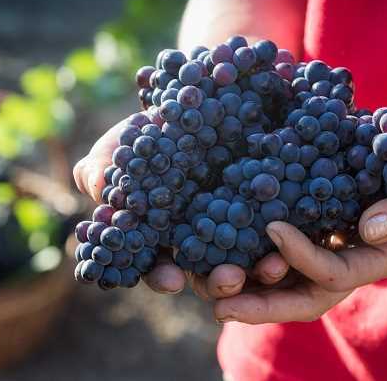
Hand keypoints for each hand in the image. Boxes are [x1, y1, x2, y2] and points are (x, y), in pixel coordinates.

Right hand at [73, 116, 291, 295]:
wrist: (185, 106)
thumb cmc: (137, 138)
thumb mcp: (111, 152)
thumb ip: (99, 172)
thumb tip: (95, 185)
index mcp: (159, 237)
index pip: (157, 266)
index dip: (162, 275)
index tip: (171, 279)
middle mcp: (196, 235)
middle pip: (208, 268)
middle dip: (218, 278)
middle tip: (231, 278)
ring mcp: (228, 216)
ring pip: (245, 249)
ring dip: (259, 264)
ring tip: (273, 265)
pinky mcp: (256, 195)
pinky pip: (271, 213)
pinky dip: (282, 226)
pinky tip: (291, 227)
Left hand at [213, 123, 386, 323]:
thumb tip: (368, 227)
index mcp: (374, 261)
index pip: (333, 274)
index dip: (304, 257)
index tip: (274, 228)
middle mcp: (344, 264)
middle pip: (299, 297)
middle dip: (260, 305)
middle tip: (219, 302)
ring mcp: (324, 249)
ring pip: (281, 281)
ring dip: (244, 284)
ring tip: (204, 277)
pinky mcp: (309, 228)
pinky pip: (275, 250)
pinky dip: (246, 250)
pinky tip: (216, 242)